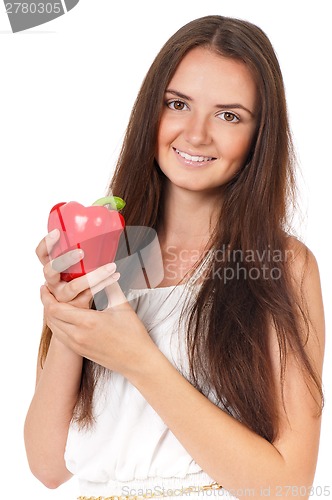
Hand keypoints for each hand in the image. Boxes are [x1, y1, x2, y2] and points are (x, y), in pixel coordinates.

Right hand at [36, 229, 119, 307]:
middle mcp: (52, 282)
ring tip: (111, 266)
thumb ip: (84, 244)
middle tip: (81, 252)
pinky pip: (89, 294)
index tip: (58, 232)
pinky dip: (104, 284)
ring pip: (73, 286)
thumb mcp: (75, 263)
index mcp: (51, 267)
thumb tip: (107, 209)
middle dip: (65, 259)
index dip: (47, 243)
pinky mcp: (75, 306)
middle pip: (51, 270)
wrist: (77, 309)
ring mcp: (62, 295)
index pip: (41, 254)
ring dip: (94, 276)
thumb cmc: (78, 278)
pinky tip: (115, 276)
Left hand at [40, 281, 157, 376]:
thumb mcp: (122, 306)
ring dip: (50, 315)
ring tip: (53, 302)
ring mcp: (78, 345)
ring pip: (54, 328)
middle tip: (47, 291)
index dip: (47, 296)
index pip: (55, 308)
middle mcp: (78, 335)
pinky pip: (61, 336)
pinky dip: (58, 325)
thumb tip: (106, 271)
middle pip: (50, 318)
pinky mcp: (80, 351)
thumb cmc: (133, 334)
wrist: (137, 361)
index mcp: (87, 322)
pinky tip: (63, 317)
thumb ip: (110, 287)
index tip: (45, 286)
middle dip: (46, 303)